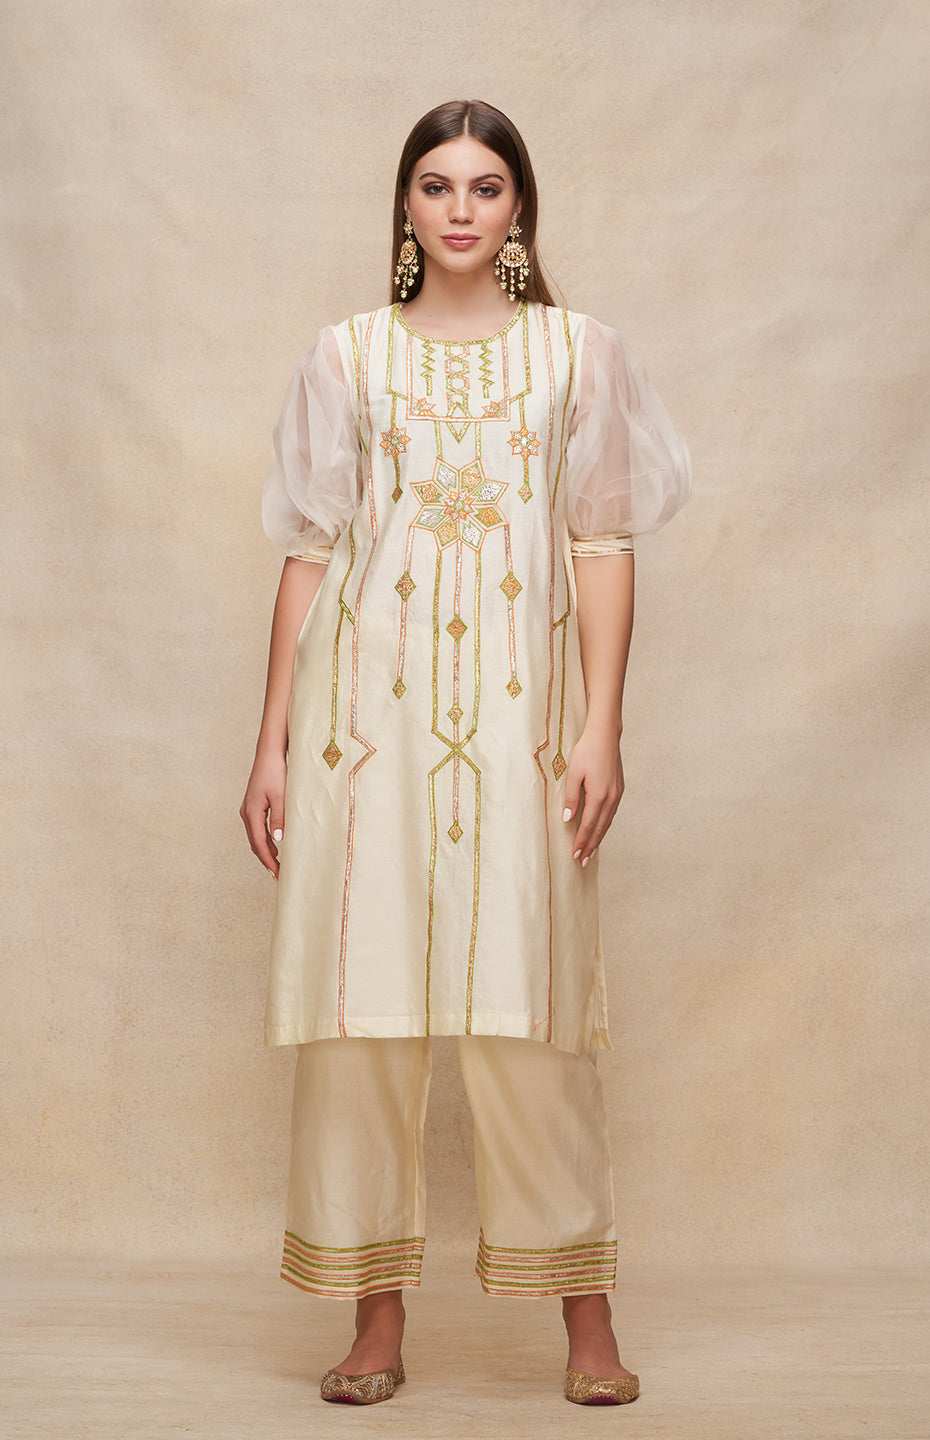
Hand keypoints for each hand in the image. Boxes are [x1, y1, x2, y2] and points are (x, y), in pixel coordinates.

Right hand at [240, 746, 286, 877]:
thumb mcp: (281, 795)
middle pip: (255, 843)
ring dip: (265, 850)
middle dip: (266, 859)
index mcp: (252, 812)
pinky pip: (257, 828)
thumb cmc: (276, 771)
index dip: (269, 860)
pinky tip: (275, 844)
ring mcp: (248, 809)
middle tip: (279, 874)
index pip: (260, 844)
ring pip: (255, 837)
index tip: (278, 874)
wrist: (270, 753)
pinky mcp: (254, 805)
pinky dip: (265, 839)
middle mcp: (247, 812)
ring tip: (278, 864)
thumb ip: (280, 818)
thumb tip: (278, 840)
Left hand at [561, 724, 624, 863]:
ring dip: (599, 837)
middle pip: (600, 828)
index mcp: (598, 795)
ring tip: (591, 850)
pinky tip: (600, 828)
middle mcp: (611, 798)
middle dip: (591, 845)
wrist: (605, 735)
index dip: (582, 841)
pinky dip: (605, 825)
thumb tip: (567, 819)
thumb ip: (571, 798)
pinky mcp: (619, 789)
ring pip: (607, 822)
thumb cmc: (587, 751)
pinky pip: (611, 813)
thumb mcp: (573, 774)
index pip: (588, 825)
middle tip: (582, 860)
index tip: (575, 855)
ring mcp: (617, 794)